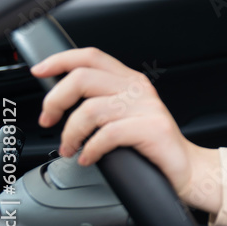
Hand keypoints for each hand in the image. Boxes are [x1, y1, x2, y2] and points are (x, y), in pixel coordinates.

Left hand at [32, 48, 221, 213]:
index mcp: (130, 80)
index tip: (40, 71)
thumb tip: (59, 100)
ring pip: (90, 110)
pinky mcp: (152, 129)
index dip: (61, 60)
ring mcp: (147, 108)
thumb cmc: (151, 146)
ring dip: (70, 134)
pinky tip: (89, 158)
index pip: (91, 57)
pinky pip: (107, 135)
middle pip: (83, 78)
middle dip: (55, 101)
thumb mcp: (124, 115)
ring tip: (70, 148)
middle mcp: (138, 89)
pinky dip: (90, 150)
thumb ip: (100, 101)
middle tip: (49, 122)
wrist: (186, 168)